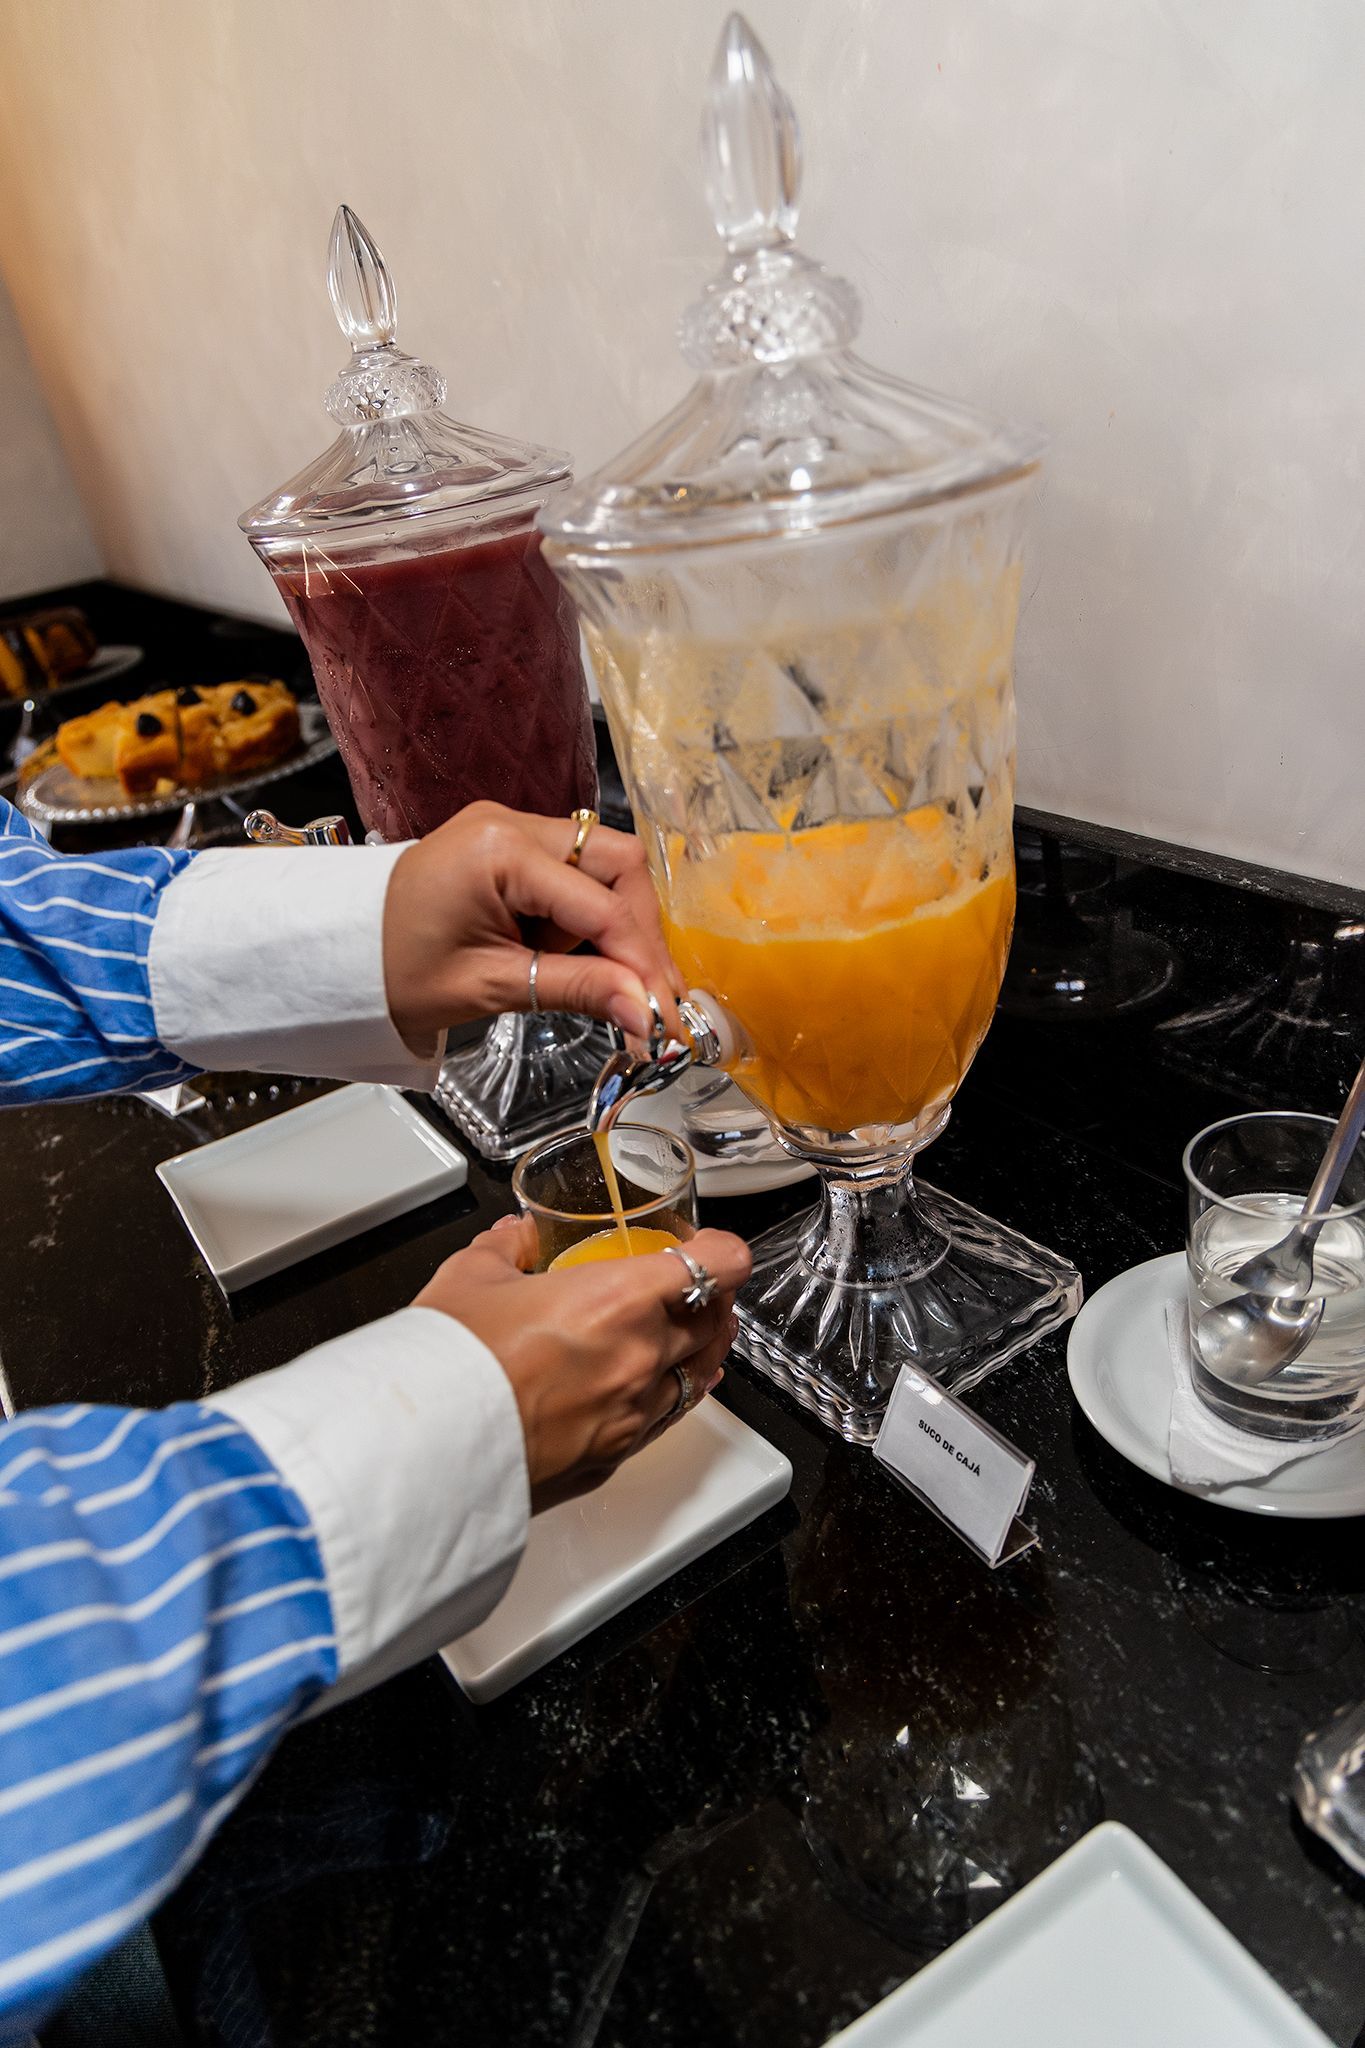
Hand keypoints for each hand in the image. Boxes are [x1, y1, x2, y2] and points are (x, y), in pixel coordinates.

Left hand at [383, 802, 682, 1051]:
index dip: (642, 961)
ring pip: (604, 865)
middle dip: (639, 932)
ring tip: (594, 978)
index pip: (602, 904)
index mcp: (499, 851)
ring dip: (614, 925)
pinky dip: (585, 916)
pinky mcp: (511, 845)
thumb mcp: (491, 986)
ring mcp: (512, 828)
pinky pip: (575, 872)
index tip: (663, 1012)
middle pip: (618, 863)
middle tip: (647, 994)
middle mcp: (512, 822)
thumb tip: (647, 1010)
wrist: (339, 954)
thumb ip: (578, 990)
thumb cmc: (393, 970)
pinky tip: (570, 955)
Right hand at [415, 1216, 750, 1511]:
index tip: (712, 1247)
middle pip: (715, 1322)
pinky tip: (655, 1389)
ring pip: (698, 1375)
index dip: (724, 1252)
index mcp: (621, 1300)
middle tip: (694, 1289)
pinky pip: (665, 1418)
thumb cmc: (454, 1362)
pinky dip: (670, 1396)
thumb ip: (507, 1247)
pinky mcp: (615, 1457)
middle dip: (712, 1301)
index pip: (717, 1266)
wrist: (428, 1448)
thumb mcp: (473, 1276)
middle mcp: (642, 1357)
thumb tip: (517, 1235)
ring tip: (684, 1336)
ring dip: (698, 1350)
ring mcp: (633, 1413)